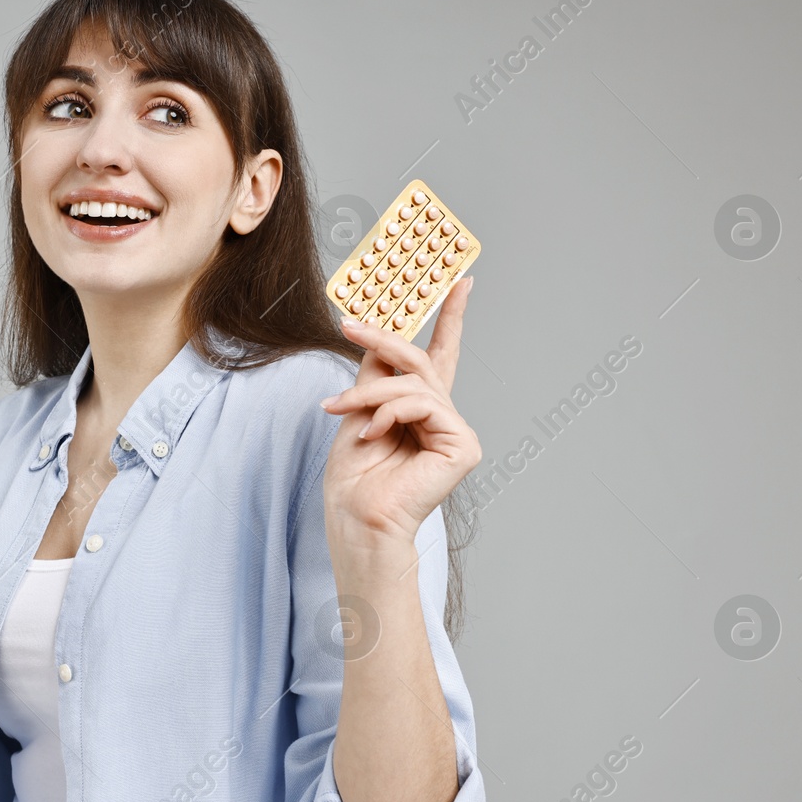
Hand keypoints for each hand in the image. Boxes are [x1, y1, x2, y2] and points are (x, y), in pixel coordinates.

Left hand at [319, 276, 482, 543]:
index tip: (460, 282)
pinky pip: (424, 404)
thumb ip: (375, 375)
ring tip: (338, 409)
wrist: (357, 519)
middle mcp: (443, 418)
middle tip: (349, 325)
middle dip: (382, 341)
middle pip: (420, 361)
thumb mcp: (358, 411)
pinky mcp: (463, 445)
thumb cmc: (354, 479)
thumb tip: (377, 336)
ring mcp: (456, 432)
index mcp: (421, 411)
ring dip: (369, 393)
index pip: (440, 356)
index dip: (451, 319)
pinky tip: (372, 435)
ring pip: (414, 383)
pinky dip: (390, 414)